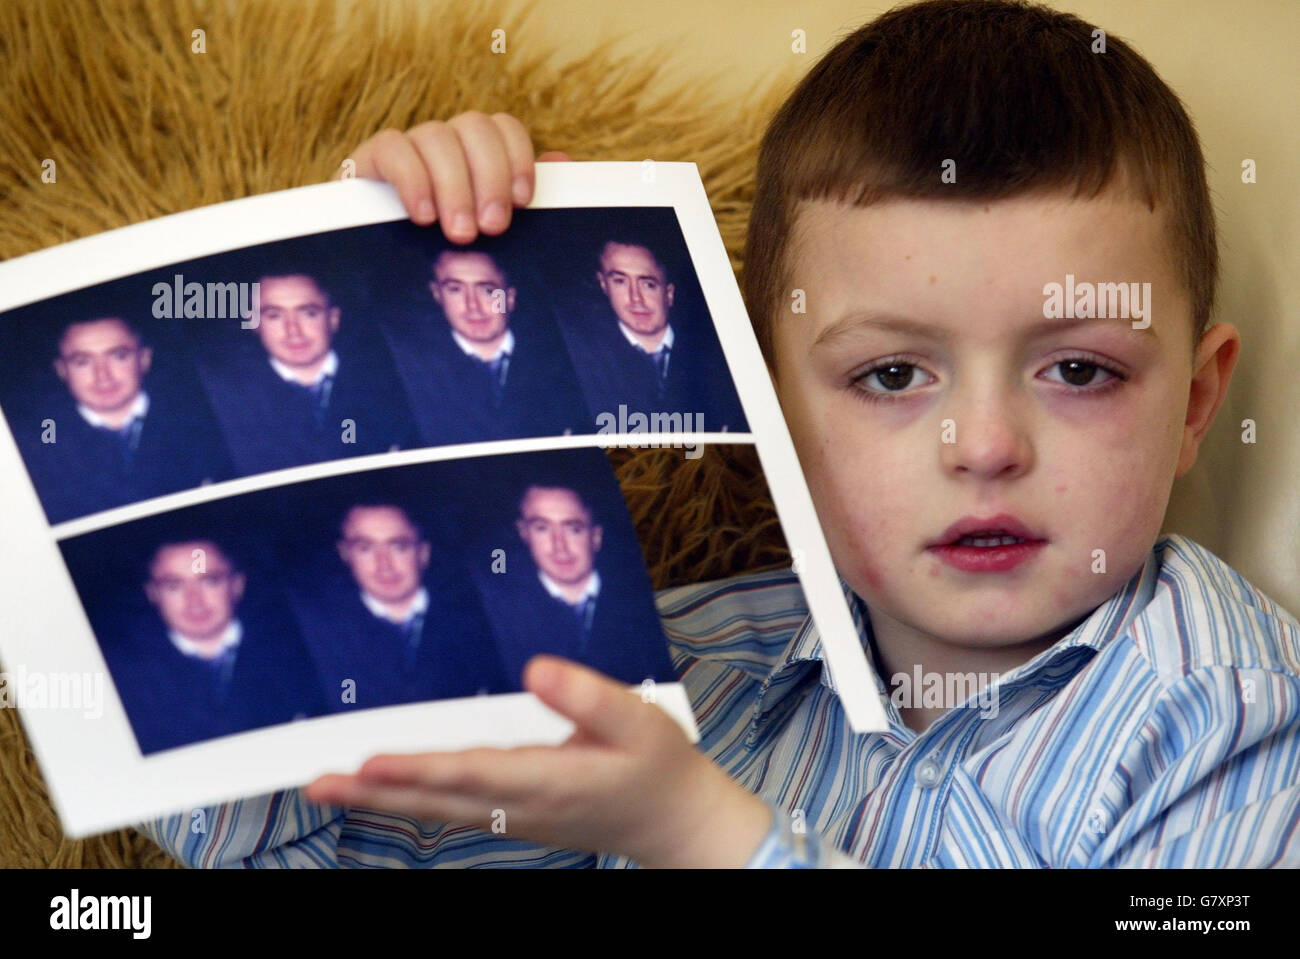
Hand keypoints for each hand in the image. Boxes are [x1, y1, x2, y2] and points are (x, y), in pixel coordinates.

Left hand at [304, 655, 773, 867]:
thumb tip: (534, 669)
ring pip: (436, 809)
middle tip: (316, 780)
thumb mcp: (639, 721)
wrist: (674, 821)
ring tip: (328, 784)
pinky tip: (381, 788)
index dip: (418, 769)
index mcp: (551, 779)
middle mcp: (520, 805)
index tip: (369, 762)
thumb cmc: (658, 766)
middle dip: (373, 791)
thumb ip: (588, 694)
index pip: (472, 772)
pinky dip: (409, 798)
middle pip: (436, 800)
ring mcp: (513, 817)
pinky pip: (450, 808)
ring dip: (380, 798)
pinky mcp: (512, 815)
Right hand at [337, 112, 569, 241]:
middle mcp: (444, 139)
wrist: (377, 263)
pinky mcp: (370, 158)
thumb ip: (519, 196)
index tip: (522, 200)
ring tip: (460, 232)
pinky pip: (393, 148)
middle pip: (474, 126)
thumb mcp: (486, 225)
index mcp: (475, 150)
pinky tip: (423, 215)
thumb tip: (563, 161)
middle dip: (489, 177)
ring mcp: (408, 145)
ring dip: (454, 186)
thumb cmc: (444, 245)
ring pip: (436, 137)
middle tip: (492, 227)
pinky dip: (412, 180)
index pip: (503, 126)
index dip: (518, 157)